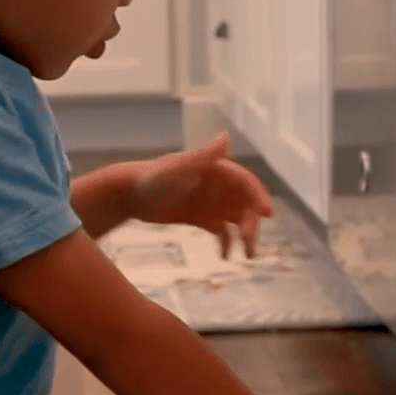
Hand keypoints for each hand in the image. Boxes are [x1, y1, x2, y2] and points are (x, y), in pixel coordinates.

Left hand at [130, 133, 272, 258]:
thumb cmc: (152, 177)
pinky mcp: (201, 217)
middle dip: (251, 223)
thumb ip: (202, 156)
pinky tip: (225, 257)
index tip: (266, 214)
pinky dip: (226, 244)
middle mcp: (217, 186)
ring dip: (245, 237)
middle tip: (249, 244)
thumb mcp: (177, 167)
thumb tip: (226, 137)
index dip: (258, 196)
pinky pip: (221, 232)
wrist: (128, 194)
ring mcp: (210, 202)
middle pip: (244, 204)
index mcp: (216, 169)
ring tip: (247, 256)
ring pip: (236, 220)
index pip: (245, 182)